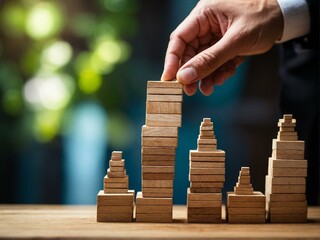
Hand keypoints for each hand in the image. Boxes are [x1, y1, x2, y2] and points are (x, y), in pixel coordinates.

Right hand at [161, 0, 282, 95]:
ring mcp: (216, 37)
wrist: (286, 18)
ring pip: (202, 60)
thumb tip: (185, 76)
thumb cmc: (263, 18)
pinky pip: (216, 62)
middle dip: (190, 72)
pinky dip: (218, 72)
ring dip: (204, 76)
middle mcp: (206, 25)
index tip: (169, 79)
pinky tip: (220, 79)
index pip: (180, 38)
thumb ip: (210, 59)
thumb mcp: (236, 40)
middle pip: (189, 52)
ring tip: (206, 90)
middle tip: (189, 90)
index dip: (172, 59)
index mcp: (204, 15)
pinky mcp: (226, 47)